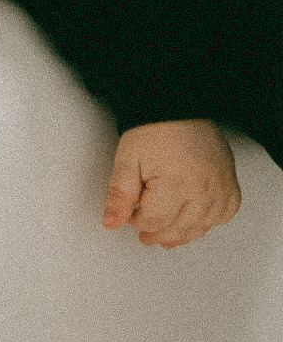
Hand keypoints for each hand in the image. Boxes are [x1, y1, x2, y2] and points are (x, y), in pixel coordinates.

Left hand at [102, 119, 240, 247]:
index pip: (153, 222)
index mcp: (176, 184)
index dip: (136, 222)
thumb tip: (111, 222)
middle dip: (156, 233)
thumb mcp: (127, 160)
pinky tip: (194, 219)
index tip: (130, 214)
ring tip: (165, 235)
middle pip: (177, 230)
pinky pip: (223, 215)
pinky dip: (208, 221)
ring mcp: (220, 189)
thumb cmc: (154, 129)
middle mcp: (203, 190)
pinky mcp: (231, 185)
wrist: (177, 107)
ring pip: (200, 228)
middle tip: (144, 234)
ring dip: (181, 234)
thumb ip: (119, 195)